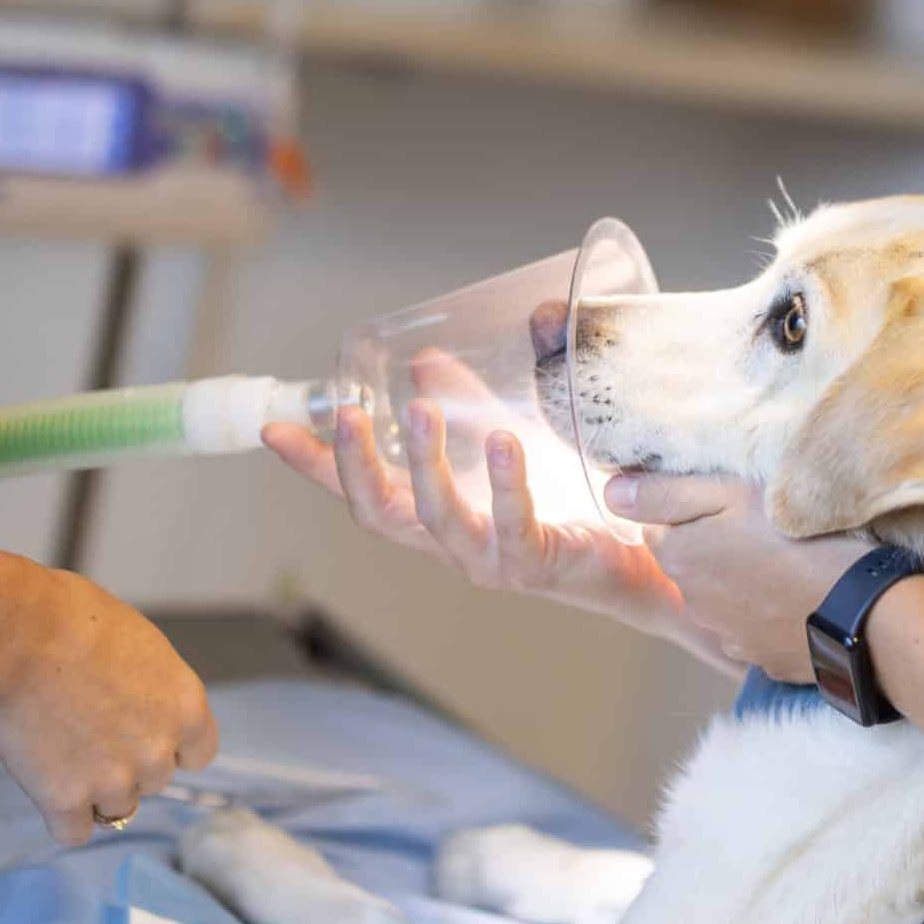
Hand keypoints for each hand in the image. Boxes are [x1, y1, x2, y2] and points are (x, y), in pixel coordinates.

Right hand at [0, 570, 219, 845]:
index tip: (144, 734)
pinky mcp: (64, 800)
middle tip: (90, 732)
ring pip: (116, 809)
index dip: (170, 746)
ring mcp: (112, 780)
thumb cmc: (75, 621)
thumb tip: (144, 707)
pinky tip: (48, 787)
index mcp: (185, 707)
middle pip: (154, 781)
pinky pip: (74, 833)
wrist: (22, 635)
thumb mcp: (142, 646)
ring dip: (94, 790)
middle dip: (128, 763)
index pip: (198, 754)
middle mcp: (158, 751)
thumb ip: (154, 691)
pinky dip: (62, 817)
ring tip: (62, 751)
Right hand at [260, 350, 689, 643]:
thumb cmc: (573, 500)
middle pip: (381, 514)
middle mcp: (451, 544)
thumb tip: (426, 359)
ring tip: (421, 409)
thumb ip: (468, 405)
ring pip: (437, 521)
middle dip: (355, 464)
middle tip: (348, 411)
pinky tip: (503, 441)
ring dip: (425, 463)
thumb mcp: (508, 440)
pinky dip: (504, 483)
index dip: (314, 464)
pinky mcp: (539, 564)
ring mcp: (490, 560)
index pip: (359, 490)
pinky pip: (512, 527)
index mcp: (436, 515)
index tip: (273, 427)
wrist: (649, 558)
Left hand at [606, 472, 867, 682]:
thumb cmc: (795, 537)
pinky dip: (769, 611)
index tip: (728, 501)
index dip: (691, 508)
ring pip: (722, 596)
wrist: (858, 612)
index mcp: (678, 557)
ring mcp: (729, 637)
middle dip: (714, 544)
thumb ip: (665, 493)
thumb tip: (611, 491)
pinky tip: (799, 596)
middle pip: (691, 561)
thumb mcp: (731, 494)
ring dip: (741, 579)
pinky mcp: (763, 659)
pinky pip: (755, 627)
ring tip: (785, 558)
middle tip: (761, 524)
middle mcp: (693, 603)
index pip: (658, 523)